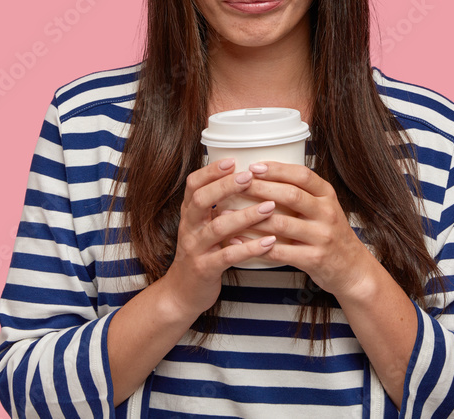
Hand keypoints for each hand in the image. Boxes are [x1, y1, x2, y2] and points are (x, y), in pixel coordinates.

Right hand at [161, 158, 277, 317]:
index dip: (210, 171)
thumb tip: (246, 177)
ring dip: (245, 216)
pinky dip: (250, 248)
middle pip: (202, 200)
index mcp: (190, 213)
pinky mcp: (205, 269)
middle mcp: (189, 228)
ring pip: (218, 228)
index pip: (193, 185)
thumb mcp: (203, 226)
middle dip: (225, 186)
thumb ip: (217, 206)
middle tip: (250, 177)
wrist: (183, 292)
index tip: (232, 160)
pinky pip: (228, 256)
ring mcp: (195, 249)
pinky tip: (269, 241)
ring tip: (269, 207)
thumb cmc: (202, 253)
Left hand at [237, 162, 376, 298]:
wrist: (352, 269)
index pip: (302, 175)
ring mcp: (322, 237)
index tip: (253, 166)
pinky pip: (279, 252)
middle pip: (291, 195)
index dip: (276, 169)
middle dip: (260, 188)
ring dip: (252, 218)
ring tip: (227, 213)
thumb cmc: (330, 234)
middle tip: (236, 185)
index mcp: (327, 196)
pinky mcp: (314, 259)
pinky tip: (236, 242)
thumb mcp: (324, 207)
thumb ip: (302, 192)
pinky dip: (255, 246)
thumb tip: (263, 174)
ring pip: (282, 224)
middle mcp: (327, 214)